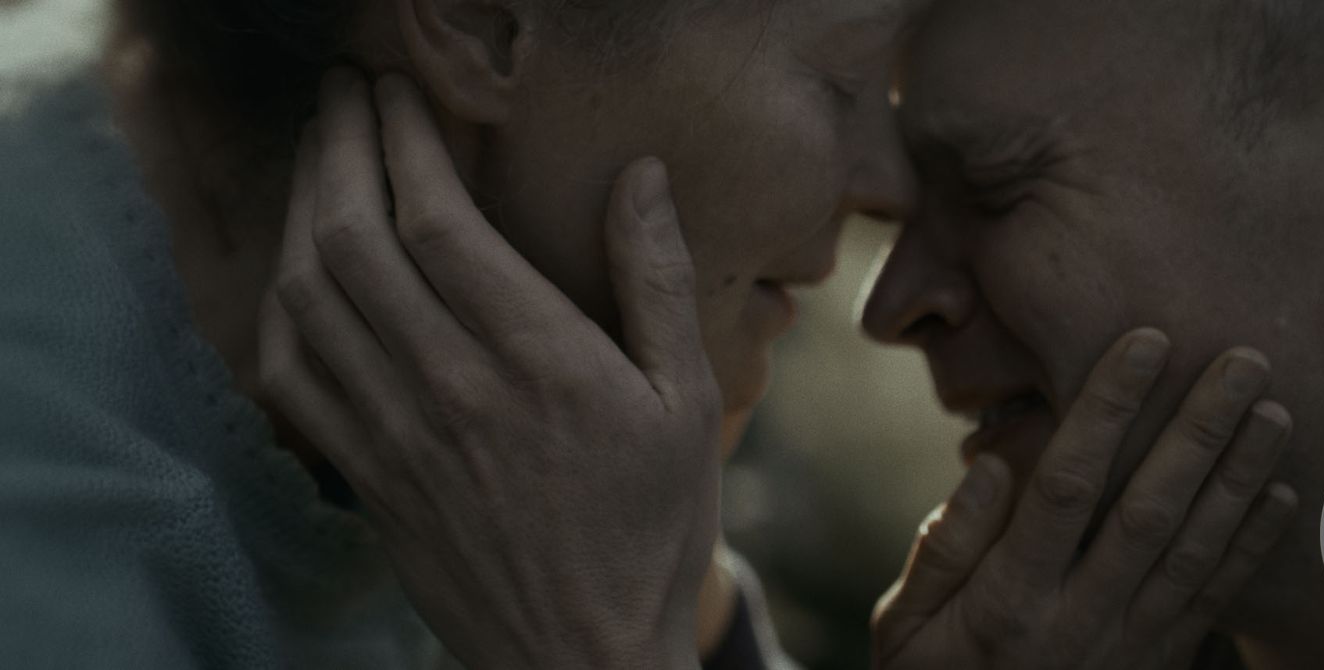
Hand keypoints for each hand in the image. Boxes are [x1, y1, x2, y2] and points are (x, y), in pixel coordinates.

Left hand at [258, 70, 719, 669]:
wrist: (583, 658)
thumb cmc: (651, 531)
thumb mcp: (686, 405)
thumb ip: (657, 283)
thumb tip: (642, 176)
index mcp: (541, 366)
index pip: (439, 224)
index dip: (406, 140)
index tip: (399, 91)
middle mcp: (454, 392)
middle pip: (356, 241)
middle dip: (337, 146)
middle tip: (341, 94)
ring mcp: (398, 438)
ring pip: (311, 298)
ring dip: (299, 209)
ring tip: (315, 155)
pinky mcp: (367, 476)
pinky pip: (293, 373)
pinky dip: (281, 302)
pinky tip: (296, 267)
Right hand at [872, 330, 1298, 668]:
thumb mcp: (906, 626)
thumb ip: (945, 548)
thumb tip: (989, 464)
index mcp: (1010, 598)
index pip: (1065, 487)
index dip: (1107, 411)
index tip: (1142, 344)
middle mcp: (1080, 619)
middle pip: (1150, 511)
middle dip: (1200, 429)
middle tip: (1244, 359)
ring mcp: (1130, 646)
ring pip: (1195, 552)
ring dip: (1240, 479)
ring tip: (1275, 410)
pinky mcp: (1161, 663)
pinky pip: (1214, 601)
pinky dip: (1251, 548)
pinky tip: (1282, 495)